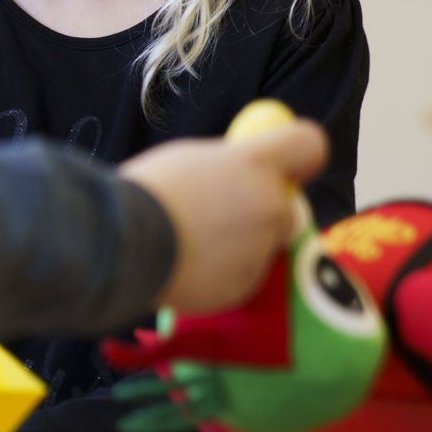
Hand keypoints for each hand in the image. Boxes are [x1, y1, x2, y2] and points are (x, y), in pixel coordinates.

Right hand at [119, 117, 326, 312]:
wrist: (122, 245)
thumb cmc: (150, 192)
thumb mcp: (191, 157)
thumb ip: (229, 162)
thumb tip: (241, 165)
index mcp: (256, 164)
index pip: (309, 145)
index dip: (296, 152)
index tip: (280, 160)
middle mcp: (270, 206)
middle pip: (287, 203)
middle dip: (262, 205)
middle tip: (223, 206)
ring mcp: (261, 250)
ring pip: (262, 241)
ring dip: (239, 239)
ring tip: (190, 237)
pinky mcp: (246, 286)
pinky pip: (242, 271)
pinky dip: (221, 268)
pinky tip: (186, 260)